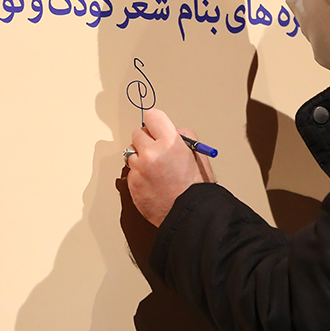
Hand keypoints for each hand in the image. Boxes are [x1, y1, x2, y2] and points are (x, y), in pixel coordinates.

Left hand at [126, 109, 214, 226]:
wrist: (189, 214)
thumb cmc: (197, 187)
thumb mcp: (198, 154)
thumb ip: (183, 136)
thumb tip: (170, 131)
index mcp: (170, 142)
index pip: (152, 116)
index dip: (156, 123)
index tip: (156, 127)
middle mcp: (151, 152)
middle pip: (137, 133)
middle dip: (147, 140)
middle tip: (157, 150)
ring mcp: (139, 169)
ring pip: (131, 153)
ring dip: (141, 158)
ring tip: (157, 170)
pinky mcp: (132, 183)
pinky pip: (131, 172)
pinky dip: (140, 175)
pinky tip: (154, 182)